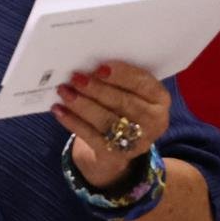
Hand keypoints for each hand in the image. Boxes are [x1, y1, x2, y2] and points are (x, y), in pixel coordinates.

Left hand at [51, 60, 171, 189]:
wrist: (119, 148)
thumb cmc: (122, 108)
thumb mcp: (129, 92)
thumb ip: (118, 80)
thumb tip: (88, 66)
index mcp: (160, 99)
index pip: (143, 83)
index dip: (122, 75)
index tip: (100, 68)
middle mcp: (154, 120)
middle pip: (123, 103)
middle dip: (97, 89)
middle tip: (75, 77)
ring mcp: (137, 141)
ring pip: (106, 120)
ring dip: (82, 104)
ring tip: (64, 91)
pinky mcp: (116, 154)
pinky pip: (91, 136)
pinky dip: (73, 122)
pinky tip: (59, 110)